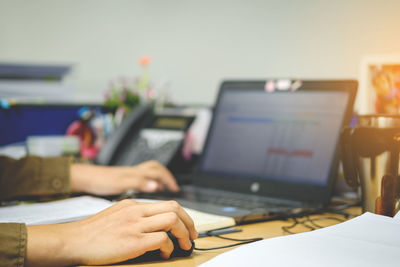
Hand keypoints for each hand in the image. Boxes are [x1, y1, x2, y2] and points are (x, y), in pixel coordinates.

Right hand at [26, 200, 197, 265]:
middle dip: (189, 222)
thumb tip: (152, 224)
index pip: (167, 203)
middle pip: (175, 208)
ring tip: (184, 245)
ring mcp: (135, 225)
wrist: (73, 241)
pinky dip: (169, 247)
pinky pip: (162, 239)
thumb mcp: (115, 215)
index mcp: (133, 205)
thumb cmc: (92, 232)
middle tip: (193, 235)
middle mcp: (136, 211)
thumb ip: (133, 215)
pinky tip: (165, 253)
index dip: (183, 215)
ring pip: (172, 220)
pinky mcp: (133, 241)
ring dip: (184, 234)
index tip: (188, 226)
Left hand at [70, 160, 178, 194]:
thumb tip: (156, 185)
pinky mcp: (124, 181)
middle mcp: (135, 172)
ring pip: (149, 174)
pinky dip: (148, 185)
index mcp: (137, 173)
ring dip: (158, 180)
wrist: (84, 179)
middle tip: (173, 188)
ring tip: (163, 190)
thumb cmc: (99, 180)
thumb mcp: (120, 183)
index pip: (159, 173)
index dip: (169, 180)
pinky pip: (142, 180)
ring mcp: (130, 176)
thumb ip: (139, 183)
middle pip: (156, 170)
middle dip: (166, 177)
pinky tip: (145, 193)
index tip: (176, 189)